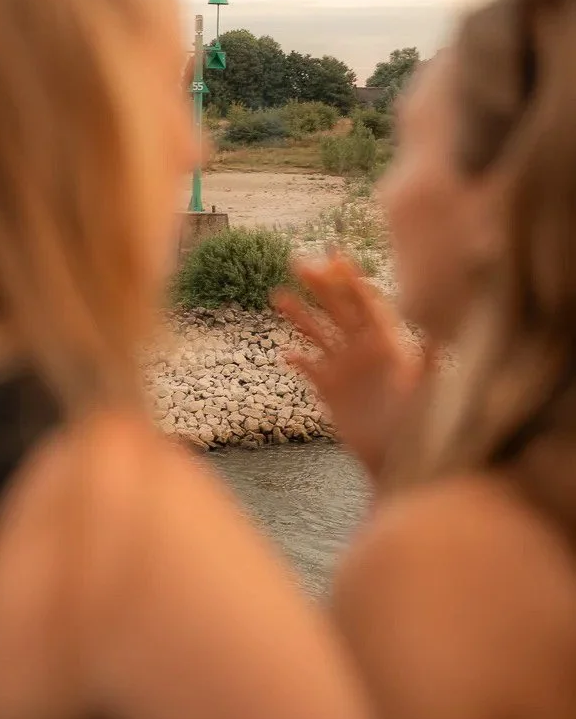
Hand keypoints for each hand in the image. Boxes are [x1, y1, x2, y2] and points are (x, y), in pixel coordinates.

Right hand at [273, 253, 432, 480]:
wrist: (401, 461)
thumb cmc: (421, 425)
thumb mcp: (428, 391)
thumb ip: (428, 363)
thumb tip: (439, 338)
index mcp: (387, 343)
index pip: (368, 304)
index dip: (352, 280)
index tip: (337, 257)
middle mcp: (365, 350)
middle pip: (339, 309)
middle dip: (320, 285)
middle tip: (299, 262)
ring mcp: (346, 368)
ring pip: (318, 334)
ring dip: (300, 316)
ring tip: (278, 296)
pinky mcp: (331, 390)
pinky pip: (310, 368)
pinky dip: (298, 360)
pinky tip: (285, 355)